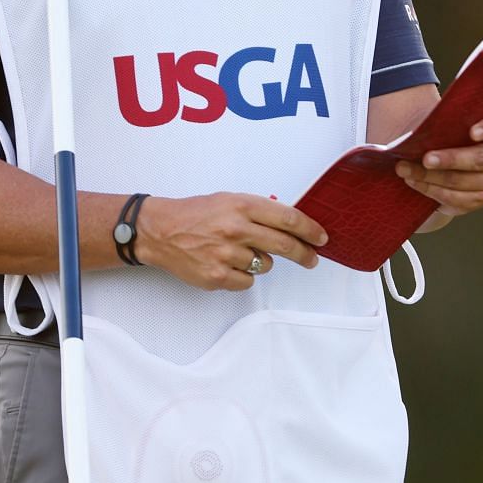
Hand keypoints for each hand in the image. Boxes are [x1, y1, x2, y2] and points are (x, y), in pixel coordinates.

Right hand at [134, 192, 328, 291]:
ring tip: (239, 252)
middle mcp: (236, 229)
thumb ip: (259, 211)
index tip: (321, 237)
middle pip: (285, 245)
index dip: (310, 230)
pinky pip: (247, 281)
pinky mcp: (217, 277)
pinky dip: (243, 276)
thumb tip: (292, 225)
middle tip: (312, 258)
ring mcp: (226, 255)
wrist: (160, 231)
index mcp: (242, 205)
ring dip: (261, 262)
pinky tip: (226, 264)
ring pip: (266, 265)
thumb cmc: (197, 214)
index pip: (288, 218)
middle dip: (304, 254)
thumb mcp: (230, 200)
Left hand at [394, 108, 482, 216]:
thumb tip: (414, 133)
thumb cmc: (449, 135)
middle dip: (451, 159)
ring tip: (407, 171)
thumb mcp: (450, 124)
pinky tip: (416, 182)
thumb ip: (443, 123)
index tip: (472, 132)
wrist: (449, 164)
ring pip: (464, 182)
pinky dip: (433, 191)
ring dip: (432, 177)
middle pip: (480, 159)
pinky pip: (458, 199)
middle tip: (425, 159)